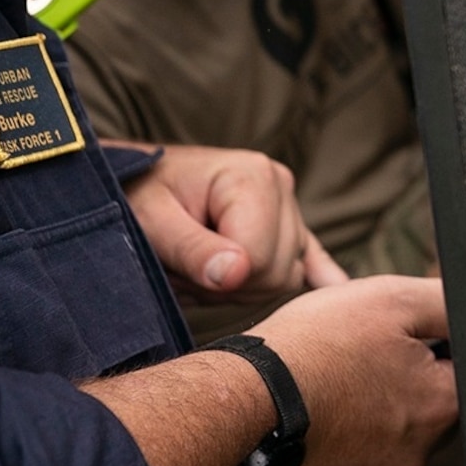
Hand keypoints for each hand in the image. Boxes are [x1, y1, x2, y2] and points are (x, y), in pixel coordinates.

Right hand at [82, 274, 454, 465]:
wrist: (243, 405)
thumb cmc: (313, 350)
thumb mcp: (391, 299)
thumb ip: (446, 304)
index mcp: (443, 407)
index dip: (437, 335)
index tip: (402, 326)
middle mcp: (419, 450)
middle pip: (432, 396)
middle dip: (408, 367)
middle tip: (364, 344)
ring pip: (393, 421)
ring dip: (375, 395)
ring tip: (337, 371)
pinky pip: (358, 445)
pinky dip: (345, 422)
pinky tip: (320, 399)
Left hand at [120, 143, 346, 301]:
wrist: (129, 182)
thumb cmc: (133, 197)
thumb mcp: (150, 221)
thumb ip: (192, 249)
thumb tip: (236, 275)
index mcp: (252, 176)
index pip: (258, 260)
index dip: (217, 279)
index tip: (179, 267)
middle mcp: (280, 185)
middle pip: (277, 273)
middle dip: (228, 285)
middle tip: (183, 270)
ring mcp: (287, 205)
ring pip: (286, 278)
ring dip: (238, 286)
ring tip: (199, 266)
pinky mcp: (287, 224)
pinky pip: (313, 256)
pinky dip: (321, 274)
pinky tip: (335, 289)